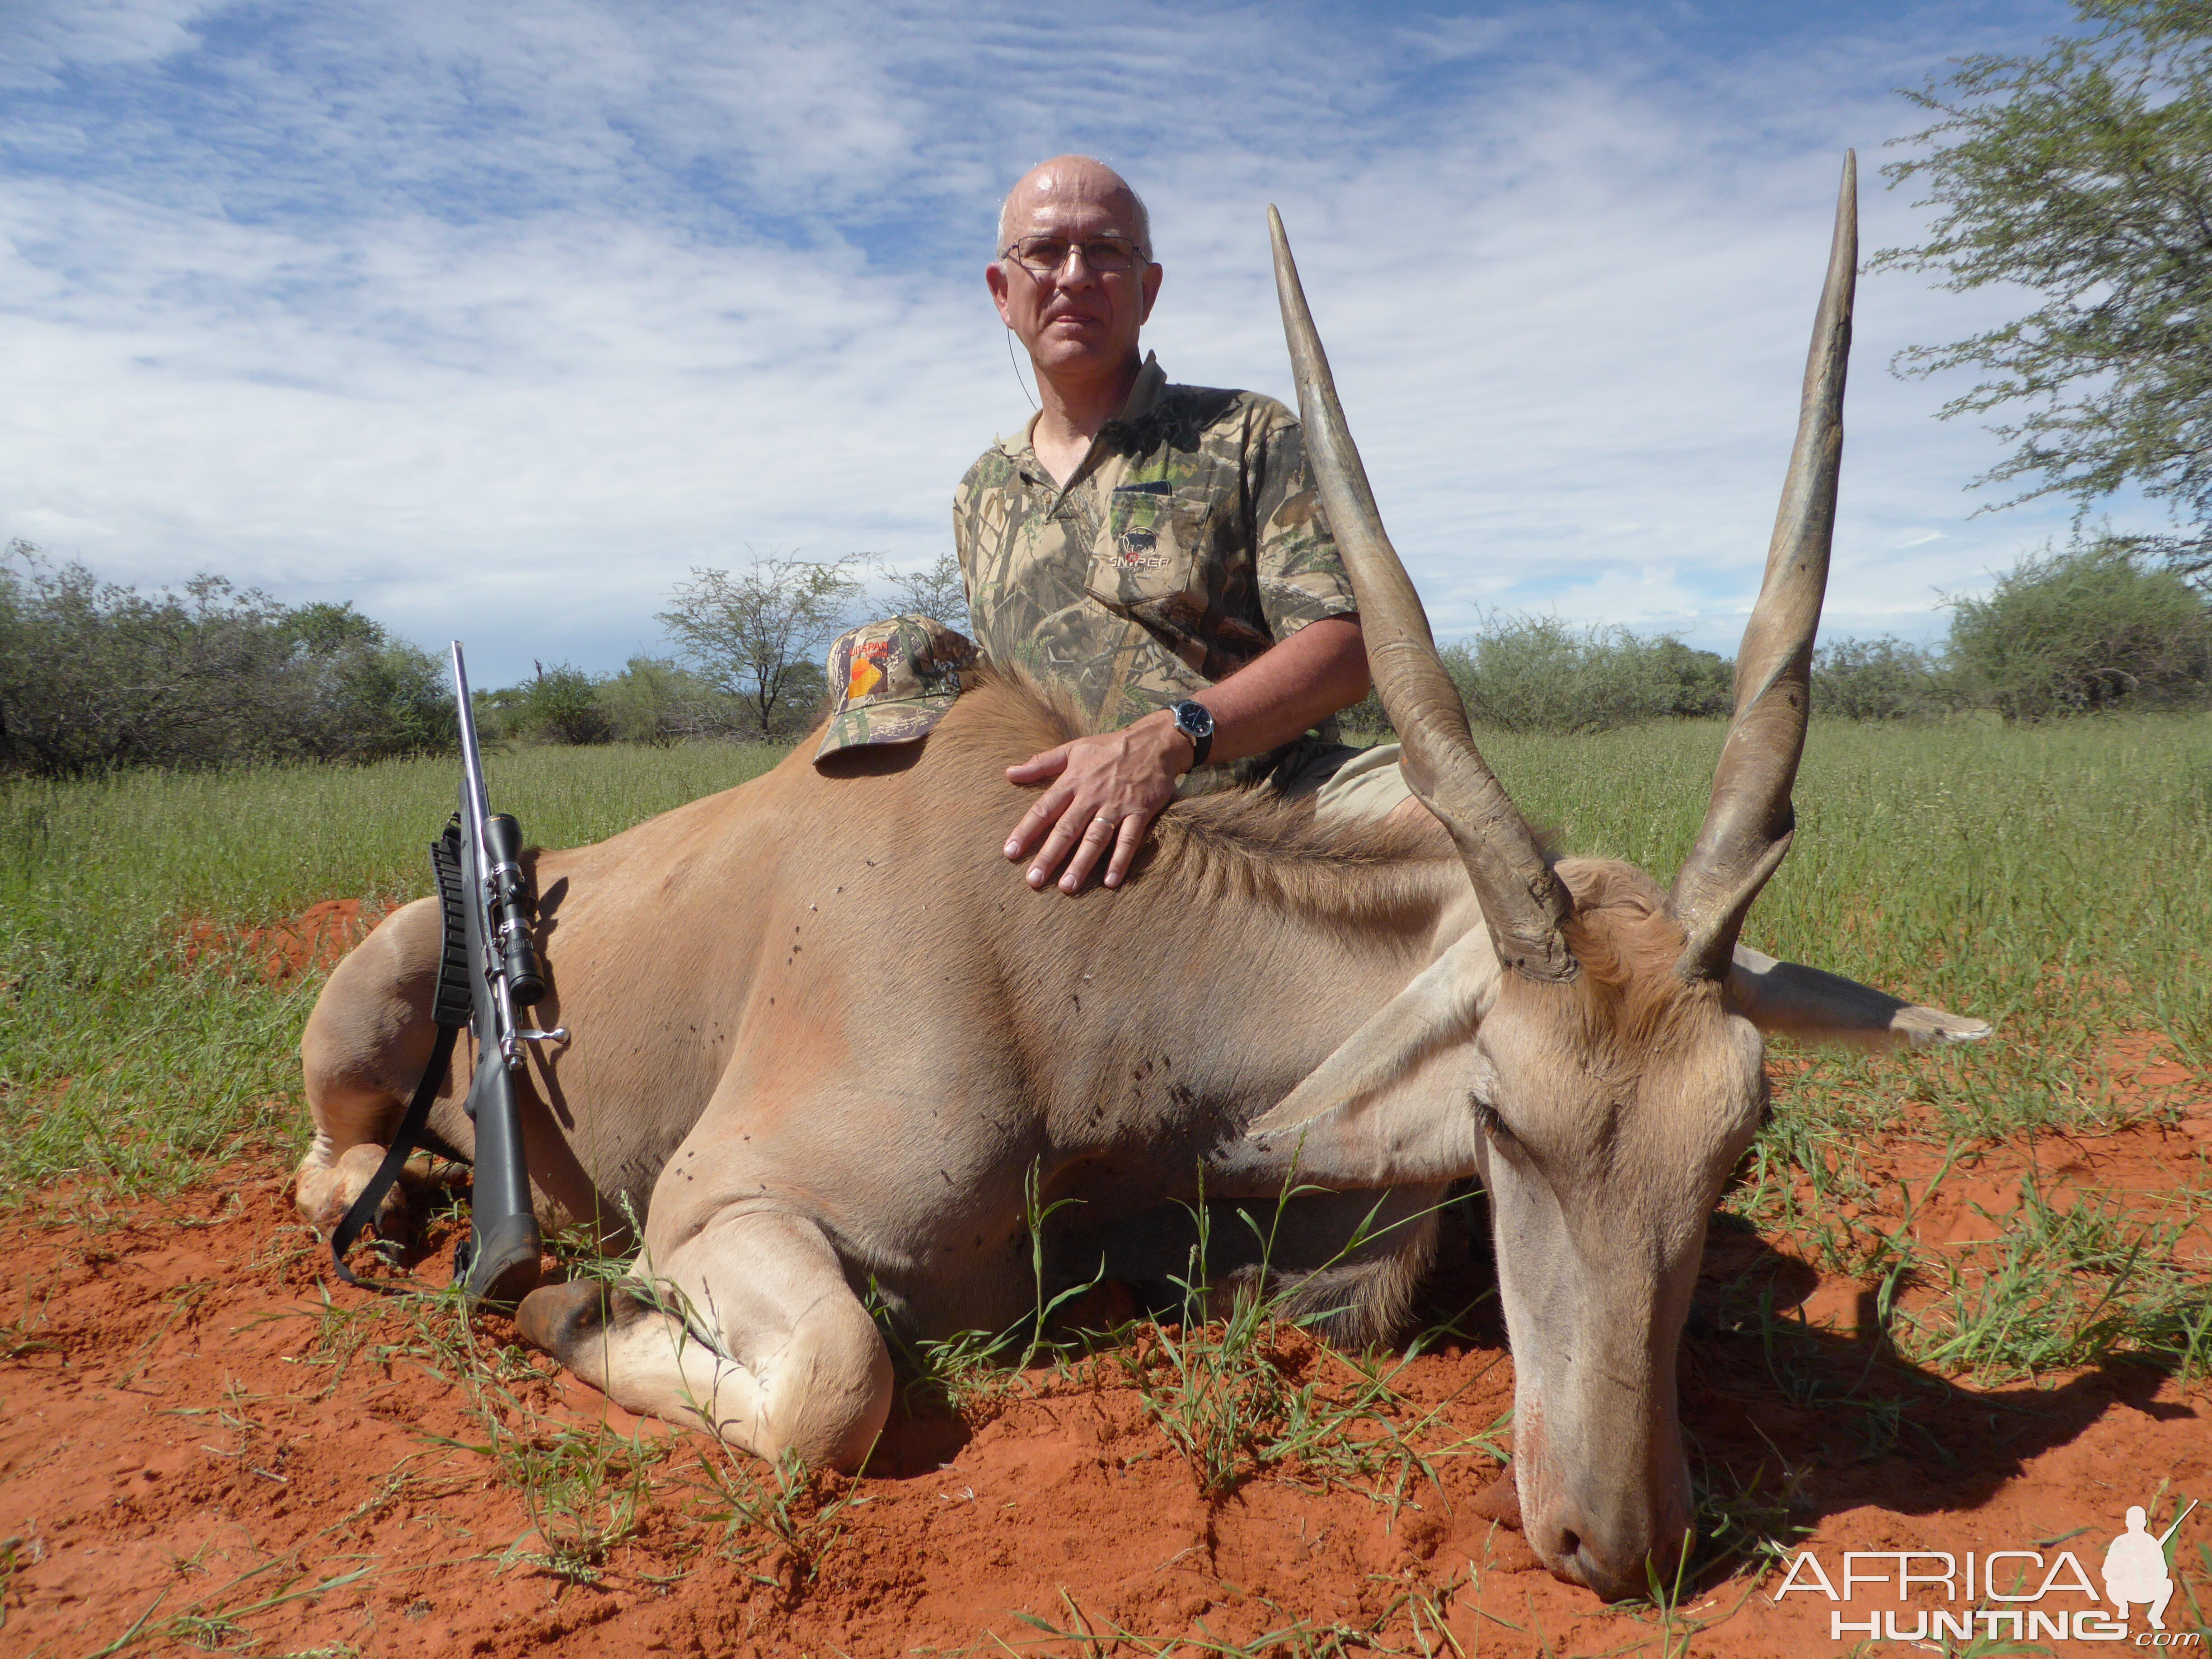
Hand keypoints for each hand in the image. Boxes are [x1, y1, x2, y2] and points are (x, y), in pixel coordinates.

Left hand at [1003, 716, 1192, 892]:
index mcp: (1073, 781)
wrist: (1154, 742)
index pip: (1044, 809)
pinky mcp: (1140, 812)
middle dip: (1049, 855)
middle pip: (1066, 829)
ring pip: (1095, 838)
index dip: (1026, 831)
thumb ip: (1040, 763)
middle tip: (1034, 880)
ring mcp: (1116, 805)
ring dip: (1081, 863)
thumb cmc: (1109, 747)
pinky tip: (1111, 881)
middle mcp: (1092, 796)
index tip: (1010, 853)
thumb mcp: (1072, 749)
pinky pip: (1129, 839)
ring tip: (1067, 886)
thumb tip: (1009, 773)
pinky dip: (1120, 860)